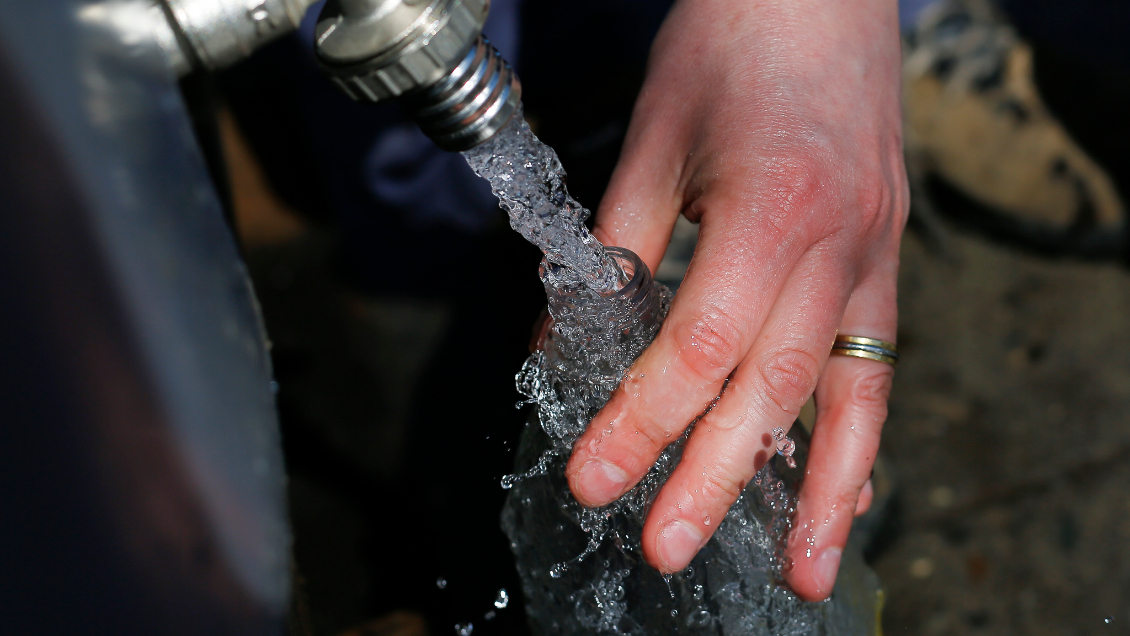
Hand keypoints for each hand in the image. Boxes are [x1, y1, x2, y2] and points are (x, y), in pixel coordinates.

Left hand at [564, 0, 907, 601]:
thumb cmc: (730, 42)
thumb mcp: (650, 138)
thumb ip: (609, 248)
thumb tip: (561, 341)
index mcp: (768, 207)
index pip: (695, 347)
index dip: (640, 420)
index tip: (591, 476)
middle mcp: (834, 243)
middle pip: (769, 389)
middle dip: (711, 479)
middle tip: (665, 549)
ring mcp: (872, 254)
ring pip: (846, 394)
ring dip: (818, 494)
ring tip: (795, 574)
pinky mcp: (885, 257)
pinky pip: (877, 364)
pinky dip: (859, 438)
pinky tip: (843, 495)